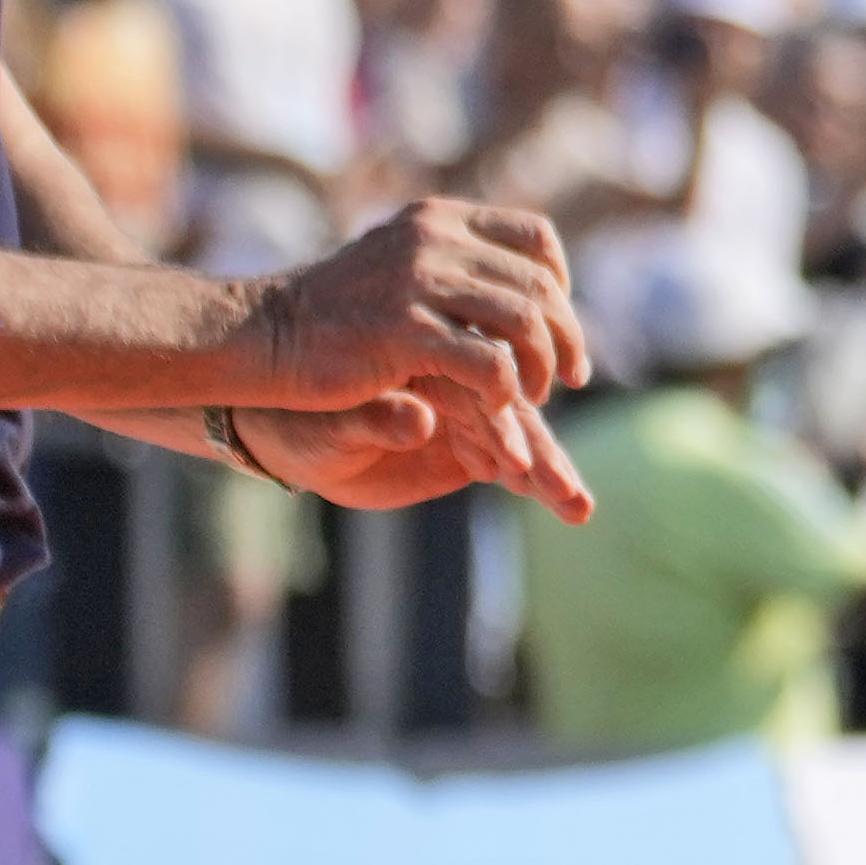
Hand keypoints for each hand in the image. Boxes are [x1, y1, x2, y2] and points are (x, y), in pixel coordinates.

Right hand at [244, 193, 588, 428]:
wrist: (263, 333)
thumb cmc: (336, 311)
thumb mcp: (401, 264)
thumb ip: (456, 263)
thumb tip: (527, 278)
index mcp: (438, 220)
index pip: (536, 239)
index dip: (559, 284)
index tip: (557, 324)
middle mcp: (434, 241)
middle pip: (539, 286)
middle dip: (566, 337)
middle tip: (570, 376)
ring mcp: (417, 283)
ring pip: (525, 322)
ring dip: (543, 366)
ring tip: (537, 397)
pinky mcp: (403, 333)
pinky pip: (490, 362)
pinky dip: (506, 390)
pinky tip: (498, 408)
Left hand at [269, 383, 588, 524]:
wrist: (286, 432)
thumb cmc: (298, 418)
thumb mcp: (328, 421)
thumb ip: (374, 418)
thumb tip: (416, 421)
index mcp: (426, 356)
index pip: (477, 385)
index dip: (500, 425)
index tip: (516, 461)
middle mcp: (455, 381)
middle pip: (513, 413)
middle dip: (543, 454)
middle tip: (569, 492)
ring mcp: (465, 414)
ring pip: (521, 439)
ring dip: (551, 471)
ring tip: (579, 508)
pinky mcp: (466, 446)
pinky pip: (513, 462)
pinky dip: (539, 481)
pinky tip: (570, 505)